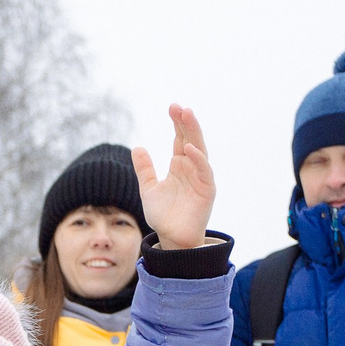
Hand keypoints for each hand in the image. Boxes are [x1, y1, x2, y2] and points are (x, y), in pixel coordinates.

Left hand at [134, 104, 214, 251]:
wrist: (172, 238)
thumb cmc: (164, 215)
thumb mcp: (149, 189)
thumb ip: (145, 169)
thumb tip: (137, 147)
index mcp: (180, 165)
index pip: (180, 138)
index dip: (177, 123)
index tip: (172, 107)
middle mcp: (192, 168)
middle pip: (191, 139)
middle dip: (185, 122)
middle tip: (179, 106)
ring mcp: (201, 177)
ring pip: (199, 150)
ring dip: (194, 132)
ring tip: (187, 115)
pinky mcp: (207, 190)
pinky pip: (204, 171)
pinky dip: (197, 159)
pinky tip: (188, 147)